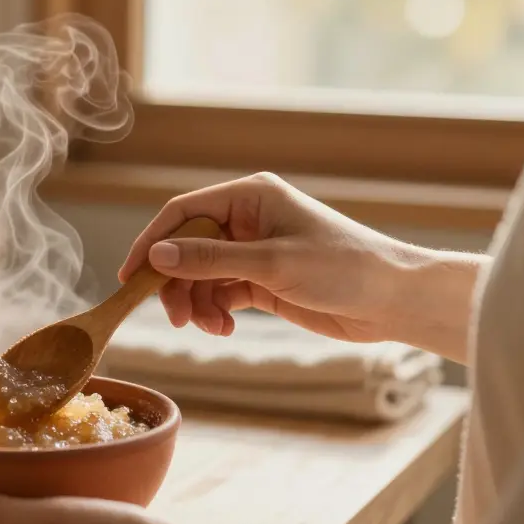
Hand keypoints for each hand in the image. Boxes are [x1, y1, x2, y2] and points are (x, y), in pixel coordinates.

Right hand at [118, 172, 417, 343]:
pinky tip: (224, 328)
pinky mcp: (262, 281)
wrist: (393, 300)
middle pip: (187, 247)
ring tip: (211, 327)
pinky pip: (220, 294)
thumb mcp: (272, 263)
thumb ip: (211, 259)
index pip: (184, 212)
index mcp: (251, 196)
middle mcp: (248, 219)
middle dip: (177, 283)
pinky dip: (215, 312)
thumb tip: (157, 254)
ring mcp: (254, 251)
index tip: (130, 277)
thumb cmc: (344, 268)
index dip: (152, 242)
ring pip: (200, 275)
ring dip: (197, 303)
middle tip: (174, 317)